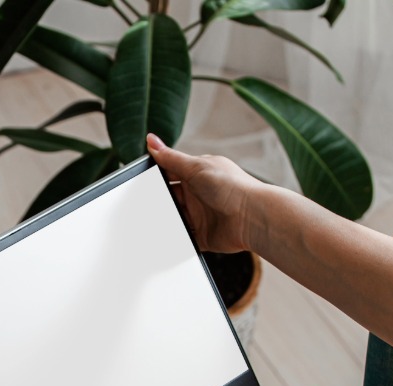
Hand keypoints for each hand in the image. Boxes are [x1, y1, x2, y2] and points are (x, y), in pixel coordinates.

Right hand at [146, 133, 266, 253]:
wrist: (252, 217)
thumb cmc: (231, 187)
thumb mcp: (196, 167)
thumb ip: (171, 158)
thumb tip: (151, 141)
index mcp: (197, 173)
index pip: (170, 172)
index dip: (155, 175)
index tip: (140, 180)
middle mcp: (198, 194)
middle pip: (169, 196)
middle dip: (158, 200)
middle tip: (143, 203)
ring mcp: (200, 215)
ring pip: (174, 217)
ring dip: (165, 219)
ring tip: (150, 222)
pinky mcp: (202, 235)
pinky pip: (183, 238)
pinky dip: (174, 238)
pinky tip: (164, 237)